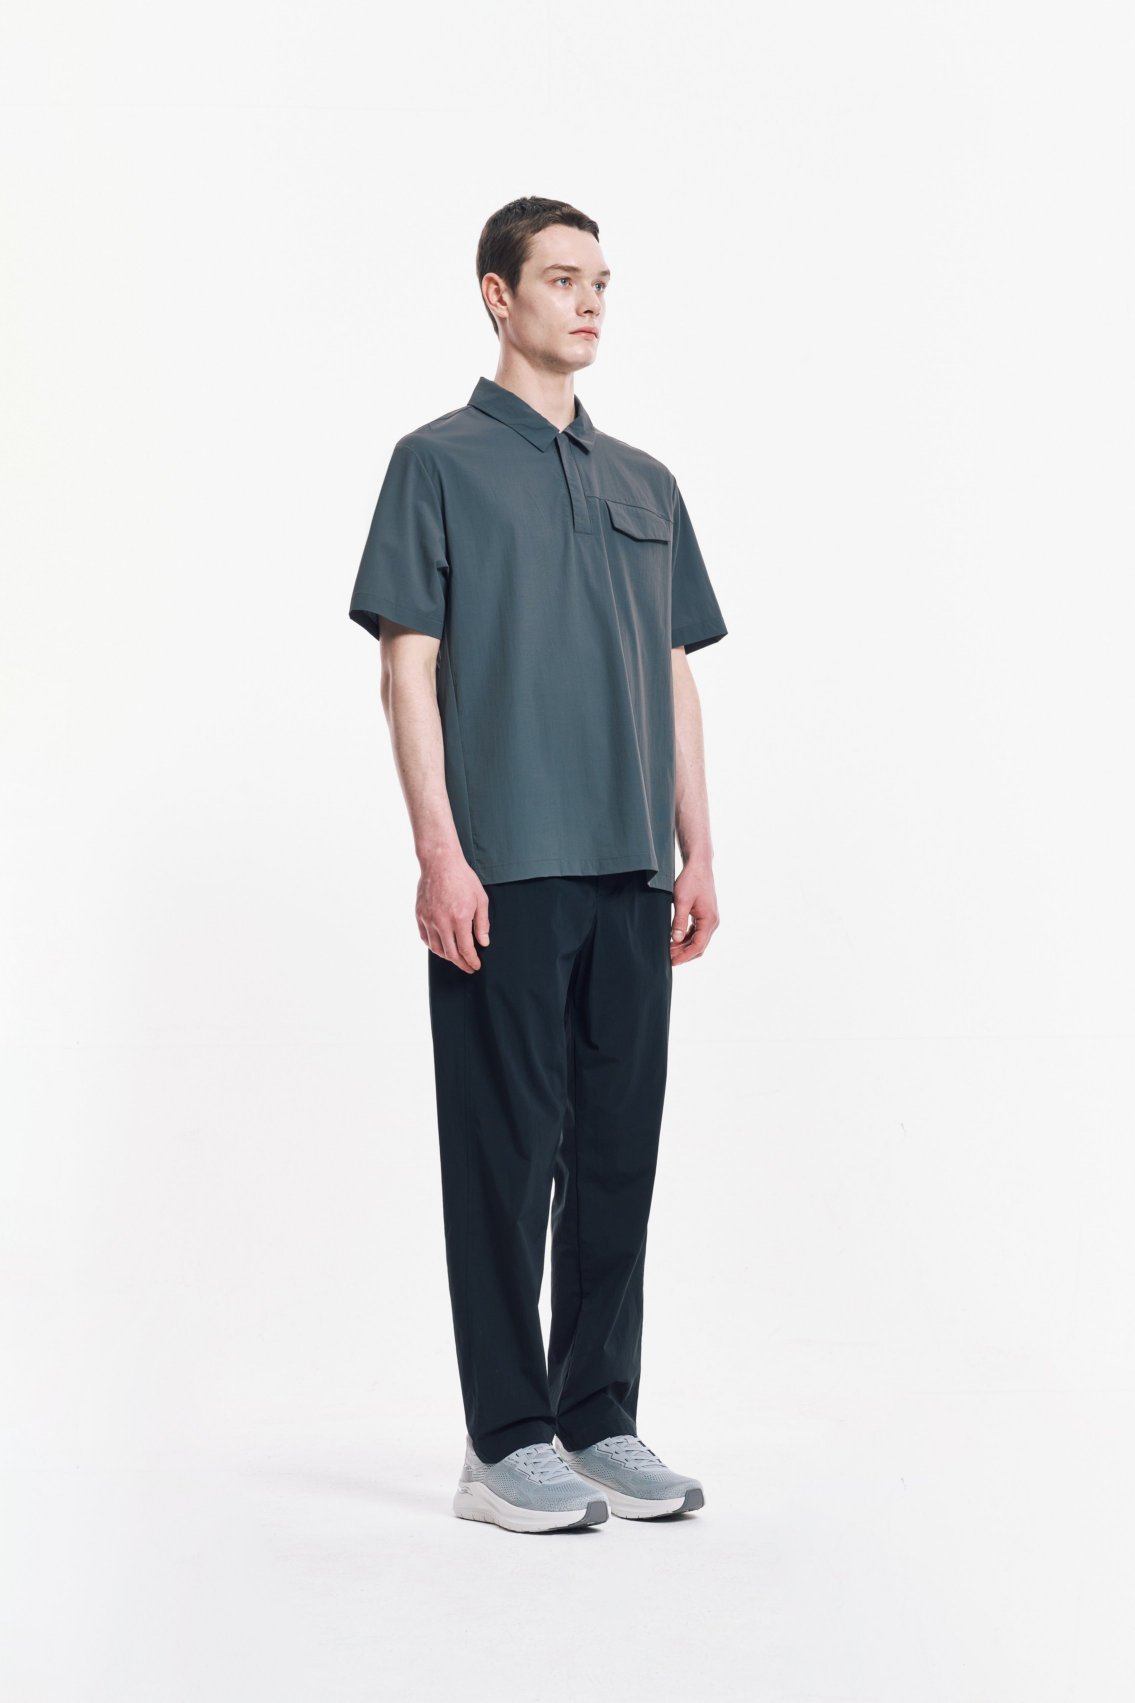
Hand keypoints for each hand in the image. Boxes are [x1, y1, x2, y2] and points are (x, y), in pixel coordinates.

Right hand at [417, 852, 490, 972]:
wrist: (440, 863)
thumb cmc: (463, 878)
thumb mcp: (481, 899)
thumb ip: (482, 923)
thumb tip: (483, 943)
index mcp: (460, 918)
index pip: (466, 949)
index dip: (472, 961)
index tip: (476, 965)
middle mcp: (442, 922)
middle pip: (451, 953)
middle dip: (461, 963)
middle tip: (468, 967)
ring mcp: (429, 919)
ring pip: (436, 948)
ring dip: (447, 957)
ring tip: (456, 958)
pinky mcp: (420, 915)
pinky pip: (425, 938)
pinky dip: (434, 946)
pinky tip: (441, 947)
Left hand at [670, 861, 718, 966]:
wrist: (699, 866)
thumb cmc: (691, 880)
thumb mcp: (681, 901)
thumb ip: (679, 921)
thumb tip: (675, 939)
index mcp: (709, 920)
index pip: (698, 946)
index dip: (684, 956)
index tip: (671, 962)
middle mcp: (712, 922)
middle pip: (699, 946)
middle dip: (683, 954)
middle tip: (667, 958)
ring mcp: (709, 919)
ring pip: (697, 940)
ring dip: (684, 947)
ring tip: (668, 950)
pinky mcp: (704, 916)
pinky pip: (696, 933)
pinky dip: (686, 938)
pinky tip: (674, 940)